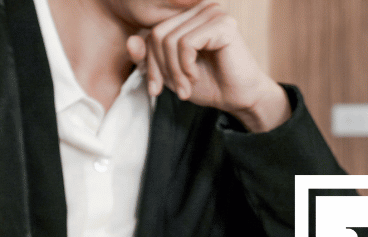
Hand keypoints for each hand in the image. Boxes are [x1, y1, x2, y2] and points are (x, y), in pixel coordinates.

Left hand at [126, 1, 289, 131]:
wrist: (238, 98)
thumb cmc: (207, 83)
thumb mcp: (168, 72)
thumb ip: (148, 58)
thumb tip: (130, 40)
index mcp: (187, 16)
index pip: (152, 33)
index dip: (148, 63)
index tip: (155, 88)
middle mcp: (200, 8)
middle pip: (157, 34)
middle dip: (161, 68)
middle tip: (176, 89)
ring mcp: (212, 12)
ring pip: (170, 40)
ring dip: (174, 71)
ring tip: (186, 87)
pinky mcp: (222, 24)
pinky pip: (186, 43)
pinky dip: (185, 66)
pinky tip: (196, 76)